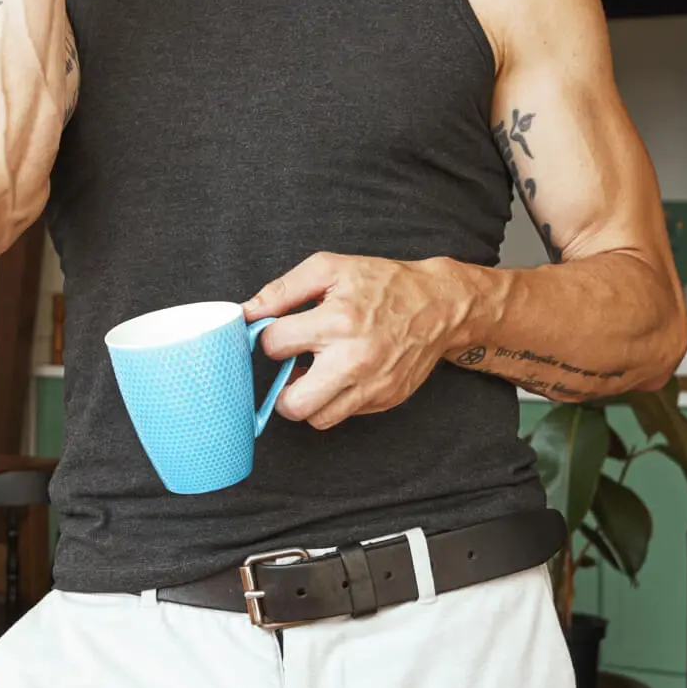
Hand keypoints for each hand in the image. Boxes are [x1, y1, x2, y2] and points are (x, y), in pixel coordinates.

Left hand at [241, 252, 464, 428]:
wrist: (439, 304)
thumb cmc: (383, 283)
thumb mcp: (329, 268)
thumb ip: (283, 290)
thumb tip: (247, 311)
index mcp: (337, 321)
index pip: (274, 345)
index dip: (270, 337)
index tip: (280, 331)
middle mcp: (354, 360)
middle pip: (293, 404)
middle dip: (281, 389)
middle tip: (289, 369)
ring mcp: (372, 386)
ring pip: (319, 418)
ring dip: (308, 399)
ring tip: (314, 373)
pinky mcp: (386, 399)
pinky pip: (346, 414)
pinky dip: (336, 398)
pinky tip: (340, 373)